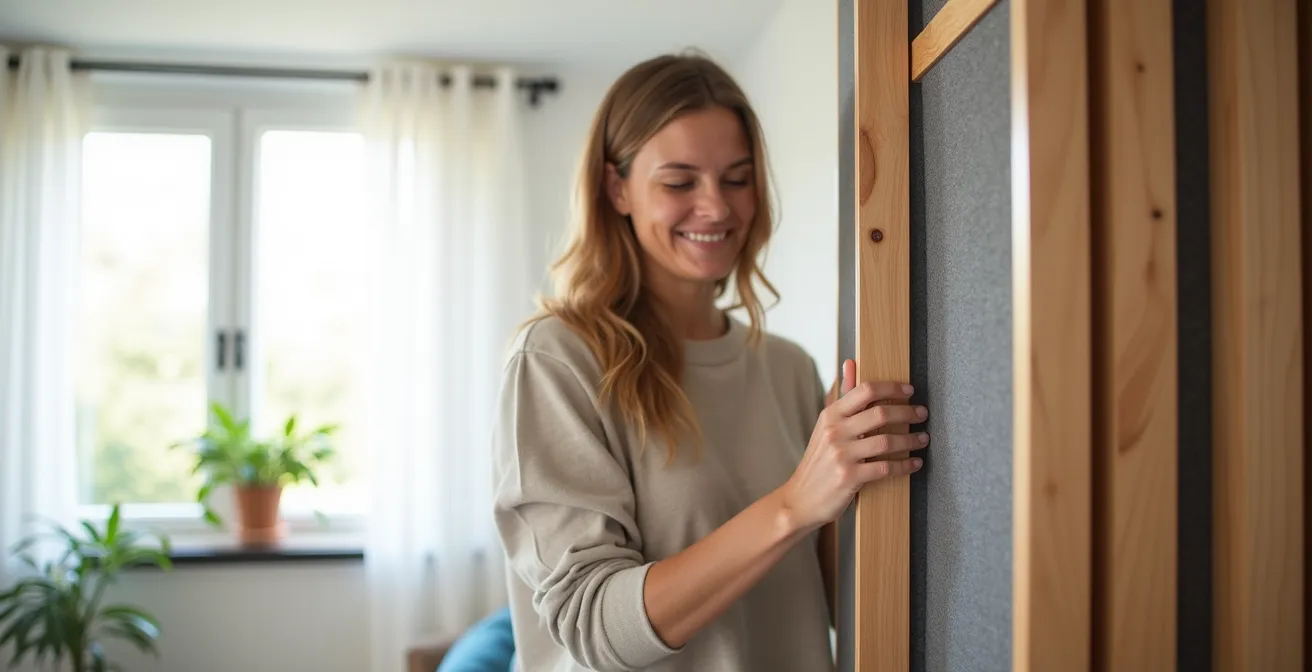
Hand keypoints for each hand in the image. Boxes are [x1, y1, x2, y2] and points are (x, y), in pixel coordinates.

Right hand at [777, 359, 927, 531]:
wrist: (799, 499)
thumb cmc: (818, 462)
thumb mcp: (825, 426)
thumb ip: (842, 397)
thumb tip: (851, 363)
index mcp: (830, 415)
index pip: (865, 391)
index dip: (892, 388)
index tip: (910, 390)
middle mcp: (834, 431)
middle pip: (880, 413)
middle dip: (907, 412)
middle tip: (922, 413)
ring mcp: (841, 455)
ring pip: (886, 441)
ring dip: (911, 439)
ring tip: (923, 439)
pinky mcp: (849, 477)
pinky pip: (885, 467)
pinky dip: (904, 465)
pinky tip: (914, 463)